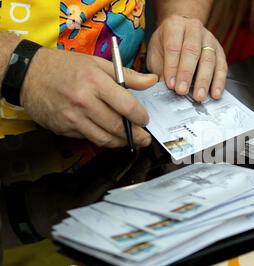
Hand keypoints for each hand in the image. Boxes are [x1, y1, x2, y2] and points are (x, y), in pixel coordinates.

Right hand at [21, 48, 157, 147]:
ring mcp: (73, 117)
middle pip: (118, 127)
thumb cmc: (64, 66)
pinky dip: (102, 140)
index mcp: (95, 82)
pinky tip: (109, 136)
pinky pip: (89, 139)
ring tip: (130, 140)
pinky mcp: (64, 128)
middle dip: (136, 136)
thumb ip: (128, 75)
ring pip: (104, 139)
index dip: (141, 117)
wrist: (28, 74)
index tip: (146, 120)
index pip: (127, 107)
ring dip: (121, 142)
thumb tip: (152, 80)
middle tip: (144, 139)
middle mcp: (84, 102)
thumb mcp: (98, 63)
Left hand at [147, 15, 227, 101]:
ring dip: (204, 81)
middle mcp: (194, 29)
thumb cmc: (166, 44)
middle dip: (187, 74)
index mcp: (175, 25)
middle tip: (182, 91)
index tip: (170, 84)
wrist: (181, 33)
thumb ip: (159, 69)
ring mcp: (209, 39)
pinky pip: (221, 67)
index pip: (173, 47)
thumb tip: (162, 87)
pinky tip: (215, 93)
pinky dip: (219, 82)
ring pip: (209, 60)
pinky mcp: (220, 51)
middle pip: (192, 52)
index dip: (171, 67)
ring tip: (199, 96)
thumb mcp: (156, 53)